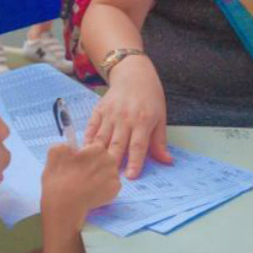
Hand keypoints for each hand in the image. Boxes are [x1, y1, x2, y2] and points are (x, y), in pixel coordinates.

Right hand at [41, 142, 120, 229]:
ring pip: (108, 171)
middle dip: (95, 164)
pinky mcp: (115, 190)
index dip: (87, 155)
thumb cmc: (59, 179)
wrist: (65, 205)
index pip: (95, 146)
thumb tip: (69, 146)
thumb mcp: (55, 154)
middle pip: (104, 158)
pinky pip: (110, 184)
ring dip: (100, 176)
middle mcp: (110, 160)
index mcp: (97, 149)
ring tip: (86, 184)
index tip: (79, 163)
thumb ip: (64, 145)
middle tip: (82, 174)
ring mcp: (114, 176)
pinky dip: (103, 188)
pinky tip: (92, 192)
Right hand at [84, 56, 171, 178]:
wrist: (133, 74)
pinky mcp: (99, 110)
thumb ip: (159, 141)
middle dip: (113, 162)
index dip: (134, 162)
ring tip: (94, 168)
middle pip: (117, 144)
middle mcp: (125, 118)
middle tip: (109, 178)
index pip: (138, 146)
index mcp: (143, 120)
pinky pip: (92, 127)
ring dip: (98, 154)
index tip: (130, 176)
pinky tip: (85, 151)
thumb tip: (166, 161)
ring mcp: (110, 114)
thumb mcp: (160, 117)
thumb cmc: (150, 97)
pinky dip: (88, 140)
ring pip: (102, 138)